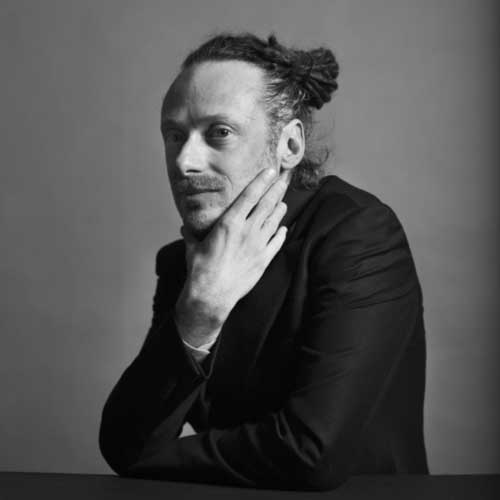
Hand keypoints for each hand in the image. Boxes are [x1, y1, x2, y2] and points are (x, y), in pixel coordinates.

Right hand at [175, 168, 288, 346]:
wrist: (211, 296)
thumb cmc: (200, 270)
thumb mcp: (193, 247)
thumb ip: (192, 234)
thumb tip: (185, 227)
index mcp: (229, 223)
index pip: (250, 196)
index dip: (262, 181)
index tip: (271, 170)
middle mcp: (246, 231)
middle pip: (267, 205)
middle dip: (278, 189)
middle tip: (285, 179)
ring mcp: (257, 246)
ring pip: (274, 221)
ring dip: (280, 209)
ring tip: (283, 201)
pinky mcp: (263, 261)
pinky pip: (277, 242)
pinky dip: (281, 233)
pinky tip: (284, 228)